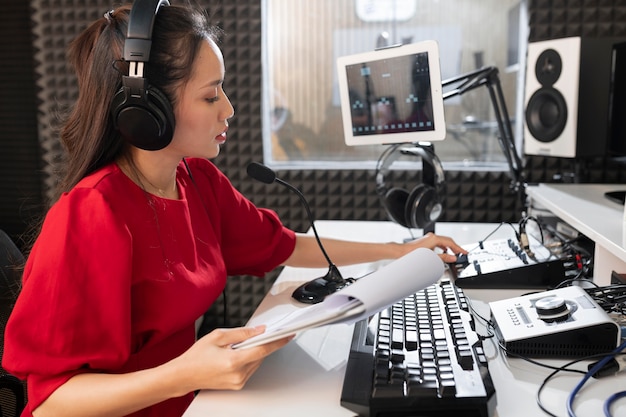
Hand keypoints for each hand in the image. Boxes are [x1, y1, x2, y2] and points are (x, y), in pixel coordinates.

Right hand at [172, 326, 292, 393]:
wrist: (184, 375)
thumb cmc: (196, 356)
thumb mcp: (218, 336)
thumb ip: (241, 333)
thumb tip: (259, 330)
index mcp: (233, 361)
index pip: (263, 349)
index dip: (277, 341)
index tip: (287, 335)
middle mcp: (238, 374)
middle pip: (261, 355)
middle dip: (262, 343)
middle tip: (259, 333)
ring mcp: (238, 382)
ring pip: (256, 362)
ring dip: (254, 351)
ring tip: (240, 345)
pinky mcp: (237, 385)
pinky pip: (250, 368)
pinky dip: (249, 359)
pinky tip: (238, 354)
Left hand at [403, 232, 466, 263]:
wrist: (401, 252)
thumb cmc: (412, 254)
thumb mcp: (431, 257)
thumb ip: (443, 258)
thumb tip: (453, 258)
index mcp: (434, 238)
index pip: (451, 243)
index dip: (459, 248)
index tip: (465, 253)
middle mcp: (432, 237)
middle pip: (448, 241)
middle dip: (455, 248)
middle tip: (461, 254)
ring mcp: (428, 238)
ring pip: (443, 242)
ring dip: (449, 248)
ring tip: (453, 255)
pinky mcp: (425, 241)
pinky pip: (438, 243)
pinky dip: (442, 248)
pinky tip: (443, 254)